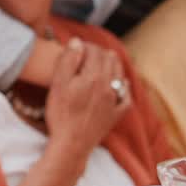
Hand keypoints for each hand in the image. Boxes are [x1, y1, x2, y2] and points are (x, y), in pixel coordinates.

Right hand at [44, 39, 129, 158]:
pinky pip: (126, 96)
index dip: (85, 45)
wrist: (71, 144)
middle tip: (86, 53)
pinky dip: (123, 87)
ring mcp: (114, 101)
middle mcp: (109, 86)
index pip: (94, 51)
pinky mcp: (116, 115)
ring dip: (112, 64)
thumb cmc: (61, 115)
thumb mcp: (58, 84)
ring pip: (120, 74)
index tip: (76, 47)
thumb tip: (77, 42)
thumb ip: (68, 60)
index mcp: (94, 76)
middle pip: (110, 59)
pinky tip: (118, 85)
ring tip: (101, 63)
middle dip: (99, 52)